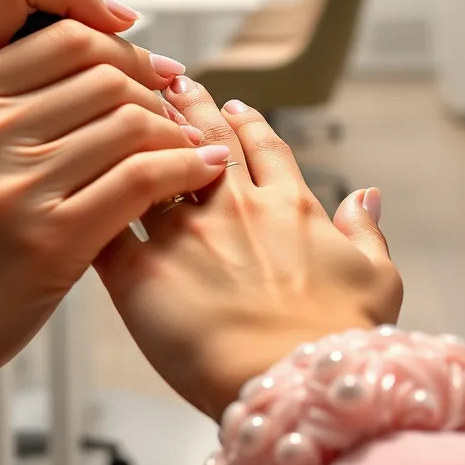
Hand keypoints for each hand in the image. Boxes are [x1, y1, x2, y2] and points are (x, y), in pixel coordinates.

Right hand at [0, 0, 230, 408]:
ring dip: (170, 123)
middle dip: (142, 69)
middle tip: (165, 92)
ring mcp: (7, 181)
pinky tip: (198, 167)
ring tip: (181, 138)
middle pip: (91, 54)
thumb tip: (98, 32)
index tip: (122, 21)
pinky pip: (143, 174)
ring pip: (128, 113)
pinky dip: (184, 165)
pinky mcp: (49, 236)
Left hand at [96, 80, 402, 420]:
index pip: (263, 146)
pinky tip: (87, 183)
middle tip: (174, 82)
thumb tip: (368, 195)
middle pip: (205, 138)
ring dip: (140, 136)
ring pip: (152, 164)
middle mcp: (233, 205)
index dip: (248, 122)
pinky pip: (110, 225)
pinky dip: (99, 199)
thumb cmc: (340, 339)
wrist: (294, 382)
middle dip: (189, 105)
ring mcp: (184, 233)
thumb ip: (368, 231)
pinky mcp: (141, 272)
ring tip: (126, 111)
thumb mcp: (377, 279)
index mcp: (287, 204)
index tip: (234, 105)